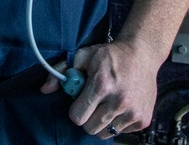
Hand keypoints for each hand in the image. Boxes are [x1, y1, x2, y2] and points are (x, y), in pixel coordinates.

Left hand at [40, 39, 159, 138]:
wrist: (142, 55)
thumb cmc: (110, 55)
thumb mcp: (83, 56)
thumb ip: (61, 71)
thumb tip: (45, 89)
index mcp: (101, 85)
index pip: (77, 117)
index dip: (75, 110)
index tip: (79, 102)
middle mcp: (119, 101)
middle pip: (90, 129)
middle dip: (87, 118)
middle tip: (92, 104)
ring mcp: (133, 112)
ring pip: (105, 133)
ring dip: (102, 122)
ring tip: (105, 105)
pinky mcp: (143, 120)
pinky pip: (121, 132)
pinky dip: (117, 123)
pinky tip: (119, 107)